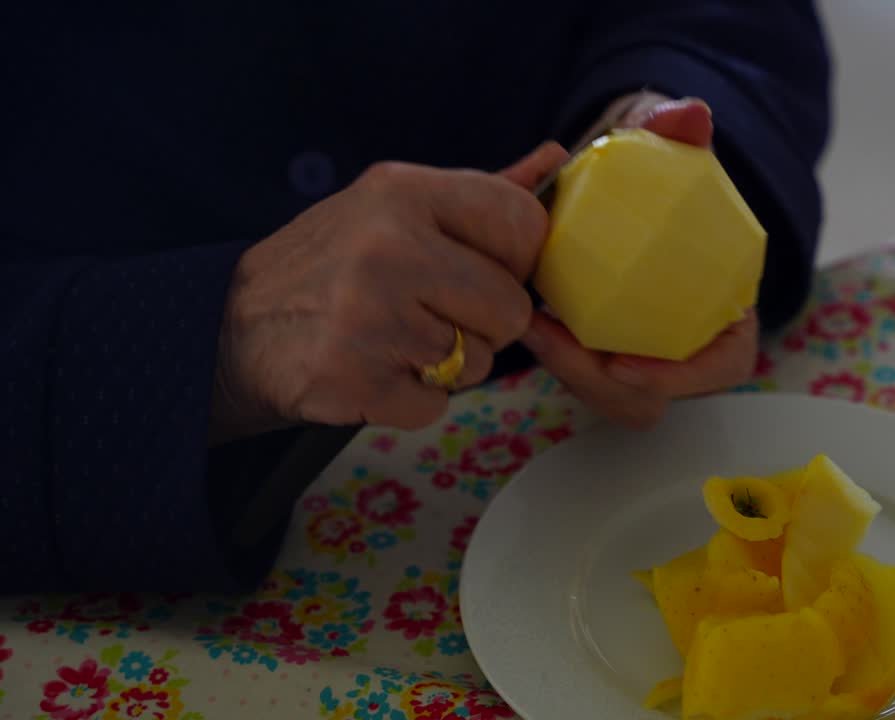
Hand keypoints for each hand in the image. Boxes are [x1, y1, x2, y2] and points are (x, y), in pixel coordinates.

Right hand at [210, 142, 568, 442]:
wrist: (231, 328)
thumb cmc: (333, 266)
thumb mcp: (396, 209)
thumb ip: (481, 193)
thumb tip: (559, 160)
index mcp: (403, 191)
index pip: (523, 225)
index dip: (515, 261)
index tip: (479, 270)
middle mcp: (388, 246)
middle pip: (510, 308)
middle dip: (482, 325)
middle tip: (428, 316)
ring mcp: (369, 316)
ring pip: (478, 364)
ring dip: (445, 367)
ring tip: (391, 341)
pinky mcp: (355, 380)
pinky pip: (436, 407)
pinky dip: (411, 402)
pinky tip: (372, 373)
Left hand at [521, 96, 758, 428]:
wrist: (625, 184)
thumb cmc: (655, 175)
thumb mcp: (667, 148)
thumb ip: (678, 131)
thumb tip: (692, 116)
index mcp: (725, 307)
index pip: (725, 362)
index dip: (685, 375)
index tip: (624, 364)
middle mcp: (687, 344)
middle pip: (651, 396)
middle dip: (597, 381)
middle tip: (547, 337)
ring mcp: (644, 358)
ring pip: (610, 395)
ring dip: (567, 370)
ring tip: (530, 325)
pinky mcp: (602, 358)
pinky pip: (582, 376)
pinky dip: (554, 353)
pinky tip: (524, 316)